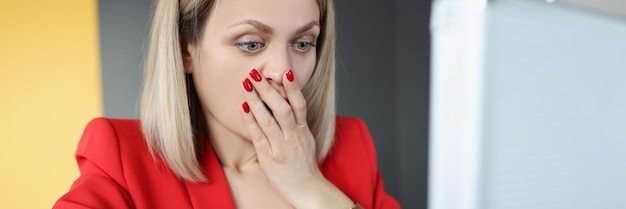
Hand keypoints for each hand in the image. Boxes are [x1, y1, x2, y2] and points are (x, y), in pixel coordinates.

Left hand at [240, 68, 352, 208]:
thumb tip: (290, 103)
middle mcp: (294, 137)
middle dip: (269, 89)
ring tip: (246, 85)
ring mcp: (282, 148)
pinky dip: (251, 122)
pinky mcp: (270, 159)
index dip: (293, 88)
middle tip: (256, 74)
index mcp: (304, 131)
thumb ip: (298, 123)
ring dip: (257, 101)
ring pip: (270, 120)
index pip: (300, 105)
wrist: (308, 190)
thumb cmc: (304, 166)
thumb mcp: (306, 141)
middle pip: (283, 108)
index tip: (285, 72)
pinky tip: (243, 109)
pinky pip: (260, 137)